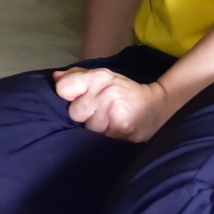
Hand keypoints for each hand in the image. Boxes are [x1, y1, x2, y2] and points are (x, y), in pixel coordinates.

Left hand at [53, 67, 173, 142]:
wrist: (157, 107)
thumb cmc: (124, 92)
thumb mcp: (103, 78)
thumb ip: (77, 77)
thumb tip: (55, 78)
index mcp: (98, 76)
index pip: (63, 88)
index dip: (68, 96)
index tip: (77, 98)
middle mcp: (104, 90)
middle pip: (74, 112)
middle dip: (85, 116)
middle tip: (100, 112)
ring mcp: (113, 109)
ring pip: (88, 127)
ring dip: (98, 127)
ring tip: (111, 120)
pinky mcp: (121, 126)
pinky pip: (102, 137)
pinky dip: (109, 135)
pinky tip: (117, 128)